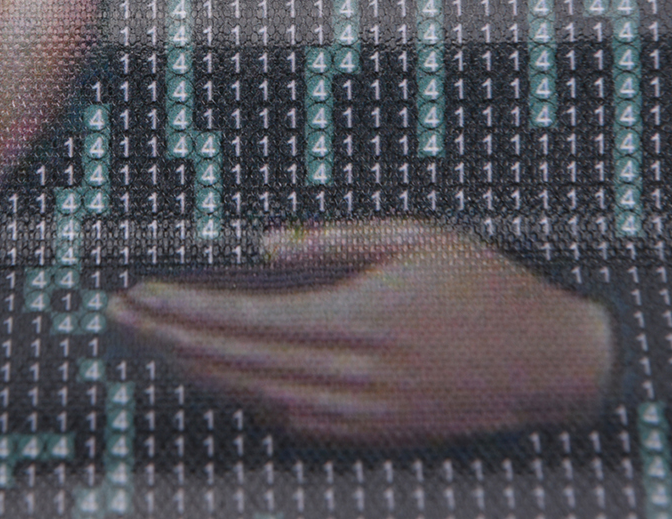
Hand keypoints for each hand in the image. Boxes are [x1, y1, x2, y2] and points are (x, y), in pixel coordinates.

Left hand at [108, 220, 614, 444]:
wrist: (552, 361)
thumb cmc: (487, 285)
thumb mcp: (417, 238)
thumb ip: (335, 242)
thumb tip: (264, 246)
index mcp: (362, 318)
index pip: (248, 318)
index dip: (187, 308)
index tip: (140, 293)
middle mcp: (354, 375)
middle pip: (238, 361)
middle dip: (170, 338)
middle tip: (119, 316)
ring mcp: (363, 414)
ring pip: (256, 396)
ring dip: (196, 371)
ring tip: (151, 345)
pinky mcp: (374, 433)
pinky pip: (291, 420)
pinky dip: (243, 398)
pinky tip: (215, 379)